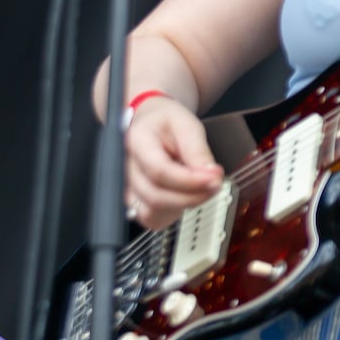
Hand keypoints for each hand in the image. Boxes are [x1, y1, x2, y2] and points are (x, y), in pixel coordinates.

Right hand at [123, 96, 224, 229]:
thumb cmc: (165, 121)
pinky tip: (184, 195)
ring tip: (199, 188)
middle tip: (215, 184)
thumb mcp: (186, 125)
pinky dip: (172, 212)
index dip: (189, 181)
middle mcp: (125, 166)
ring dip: (183, 205)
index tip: (213, 179)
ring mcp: (126, 186)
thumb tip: (210, 176)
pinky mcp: (133, 200)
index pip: (159, 171)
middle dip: (192, 196)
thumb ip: (197, 150)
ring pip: (153, 212)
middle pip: (156, 196)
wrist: (151, 122)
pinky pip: (152, 218)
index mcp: (136, 140)